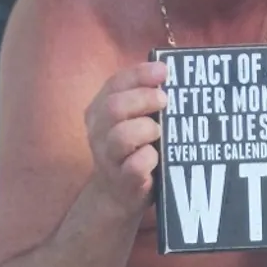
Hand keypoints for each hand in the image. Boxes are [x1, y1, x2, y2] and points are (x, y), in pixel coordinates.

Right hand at [85, 62, 167, 212]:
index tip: (164, 71)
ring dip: (146, 129)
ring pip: (122, 136)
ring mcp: (108, 158)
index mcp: (100, 109)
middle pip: (115, 107)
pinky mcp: (122, 181)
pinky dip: (150, 158)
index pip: (115, 83)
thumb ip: (143, 98)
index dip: (140, 74)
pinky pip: (135, 165)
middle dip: (144, 99)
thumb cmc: (133, 149)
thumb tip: (167, 74)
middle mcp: (98, 132)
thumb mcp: (132, 119)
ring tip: (159, 132)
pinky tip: (157, 157)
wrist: (119, 195)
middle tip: (164, 101)